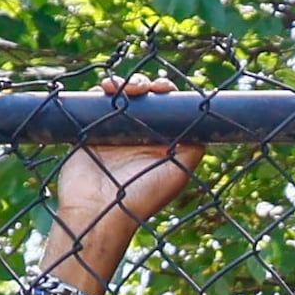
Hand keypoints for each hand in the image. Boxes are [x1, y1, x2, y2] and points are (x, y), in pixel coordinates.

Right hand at [49, 75, 204, 240]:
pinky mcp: (91, 130)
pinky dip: (101, 92)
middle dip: (144, 85)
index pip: (168, 109)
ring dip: (124, 85)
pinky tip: (104, 89)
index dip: (166, 93)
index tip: (162, 89)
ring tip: (120, 88)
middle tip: (140, 88)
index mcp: (161, 144)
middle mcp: (140, 136)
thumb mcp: (178, 173)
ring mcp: (116, 132)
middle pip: (145, 98)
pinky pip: (97, 102)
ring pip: (122, 96)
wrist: (97, 209)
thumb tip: (202, 122)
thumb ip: (192, 148)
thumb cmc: (141, 197)